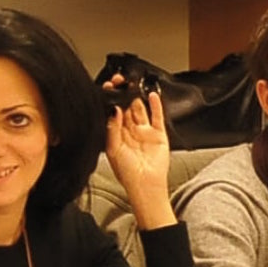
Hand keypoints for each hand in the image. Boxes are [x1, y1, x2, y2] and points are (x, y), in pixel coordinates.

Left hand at [106, 93, 173, 222]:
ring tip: (134, 85)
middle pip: (127, 108)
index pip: (113, 112)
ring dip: (137, 97)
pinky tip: (152, 95)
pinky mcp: (159, 134)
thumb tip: (114, 110)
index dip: (111, 100)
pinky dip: (156, 105)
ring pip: (140, 110)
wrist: (145, 184)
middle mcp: (130, 131)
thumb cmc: (127, 173)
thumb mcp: (112, 149)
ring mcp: (145, 132)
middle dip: (123, 95)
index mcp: (117, 135)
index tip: (109, 87)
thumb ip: (113, 128)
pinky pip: (157, 116)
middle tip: (121, 82)